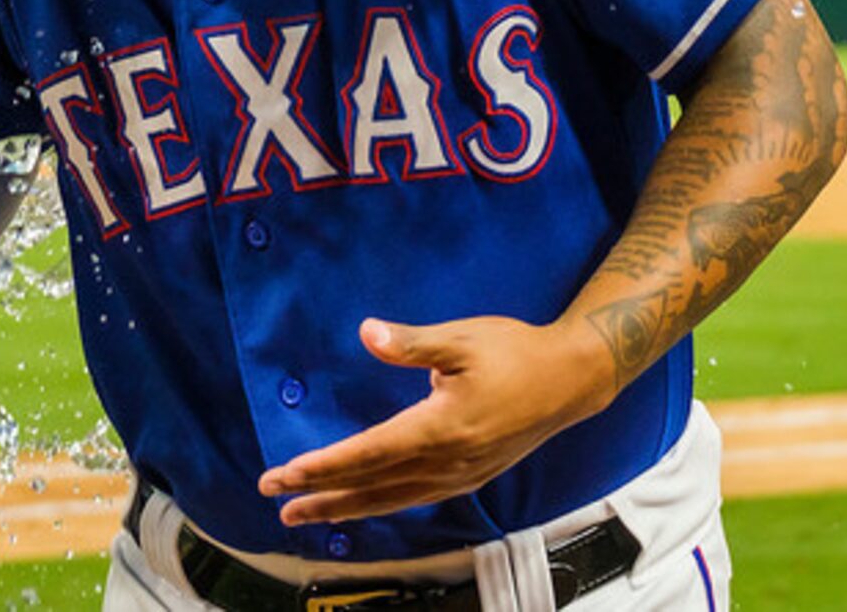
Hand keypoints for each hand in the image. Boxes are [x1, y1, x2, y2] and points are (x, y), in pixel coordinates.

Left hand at [255, 315, 613, 524]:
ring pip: (391, 499)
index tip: (286, 474)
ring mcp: (461, 475)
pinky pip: (415, 498)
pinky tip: (363, 504)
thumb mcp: (462, 339)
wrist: (571, 380)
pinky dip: (381, 505)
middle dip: (321, 495)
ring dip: (345, 508)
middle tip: (276, 501)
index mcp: (441, 427)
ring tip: (306, 515)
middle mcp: (448, 462)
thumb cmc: (515, 352)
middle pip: (372, 486)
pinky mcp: (471, 477)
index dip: (324, 466)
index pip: (369, 453)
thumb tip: (367, 332)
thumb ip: (411, 343)